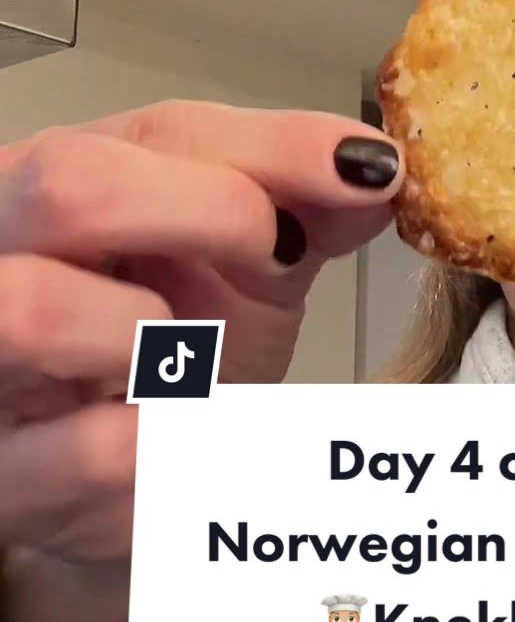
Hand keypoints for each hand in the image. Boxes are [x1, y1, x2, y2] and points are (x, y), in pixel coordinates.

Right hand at [0, 101, 401, 621]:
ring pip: (40, 309)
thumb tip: (372, 168)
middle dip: (208, 211)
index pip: (140, 132)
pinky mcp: (5, 481)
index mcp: (38, 186)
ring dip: (167, 341)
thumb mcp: (239, 262)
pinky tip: (180, 443)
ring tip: (196, 365)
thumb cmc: (163, 359)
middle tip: (275, 255)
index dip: (264, 152)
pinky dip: (175, 444)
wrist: (120, 488)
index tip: (362, 176)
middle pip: (67, 188)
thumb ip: (297, 200)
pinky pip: (98, 450)